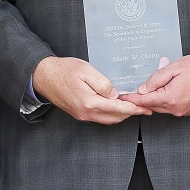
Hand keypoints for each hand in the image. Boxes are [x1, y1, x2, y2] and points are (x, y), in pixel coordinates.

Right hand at [32, 56, 151, 123]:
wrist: (42, 76)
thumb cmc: (63, 70)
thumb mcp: (86, 70)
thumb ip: (103, 83)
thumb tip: (116, 94)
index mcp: (89, 102)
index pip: (118, 109)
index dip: (134, 109)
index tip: (146, 108)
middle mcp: (86, 113)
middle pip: (115, 117)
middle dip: (131, 113)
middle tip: (143, 107)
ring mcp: (82, 115)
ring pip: (107, 119)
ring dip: (121, 114)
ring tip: (133, 106)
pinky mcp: (79, 113)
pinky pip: (99, 117)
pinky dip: (111, 113)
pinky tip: (116, 105)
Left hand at [120, 54, 189, 116]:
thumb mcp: (175, 67)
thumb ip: (157, 78)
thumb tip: (143, 88)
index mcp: (170, 98)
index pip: (144, 101)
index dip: (131, 98)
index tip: (121, 97)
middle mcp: (176, 108)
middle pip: (151, 106)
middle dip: (142, 97)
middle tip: (134, 87)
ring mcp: (183, 111)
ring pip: (161, 106)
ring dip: (154, 97)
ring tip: (153, 83)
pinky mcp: (188, 110)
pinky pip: (171, 106)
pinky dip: (165, 98)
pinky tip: (166, 86)